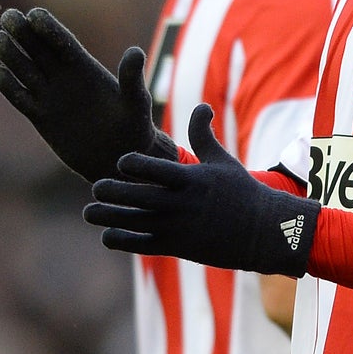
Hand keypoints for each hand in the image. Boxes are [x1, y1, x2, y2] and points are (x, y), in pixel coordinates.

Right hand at [0, 8, 174, 182]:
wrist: (119, 158)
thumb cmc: (133, 127)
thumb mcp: (136, 103)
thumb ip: (131, 78)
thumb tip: (136, 52)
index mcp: (85, 67)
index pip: (62, 41)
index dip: (48, 27)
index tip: (34, 15)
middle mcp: (64, 76)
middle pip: (37, 48)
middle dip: (22, 31)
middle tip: (8, 16)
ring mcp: (49, 95)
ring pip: (23, 68)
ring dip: (9, 53)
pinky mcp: (40, 116)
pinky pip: (18, 97)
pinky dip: (7, 85)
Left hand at [85, 104, 317, 276]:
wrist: (263, 232)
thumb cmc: (242, 192)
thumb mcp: (223, 161)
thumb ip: (203, 134)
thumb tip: (201, 106)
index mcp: (190, 179)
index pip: (151, 168)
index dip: (131, 163)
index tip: (121, 162)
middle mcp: (181, 203)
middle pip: (136, 196)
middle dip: (111, 191)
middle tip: (96, 187)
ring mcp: (178, 227)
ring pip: (133, 222)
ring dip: (108, 218)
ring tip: (89, 213)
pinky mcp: (177, 247)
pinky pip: (142, 245)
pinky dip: (121, 241)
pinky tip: (108, 235)